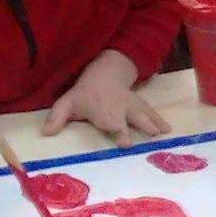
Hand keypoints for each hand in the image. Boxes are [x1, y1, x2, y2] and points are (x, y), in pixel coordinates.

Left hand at [43, 53, 166, 143]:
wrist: (104, 74)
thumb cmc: (85, 94)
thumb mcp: (67, 103)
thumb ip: (57, 118)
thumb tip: (46, 133)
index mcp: (103, 113)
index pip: (111, 122)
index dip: (118, 130)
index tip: (125, 142)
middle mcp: (120, 110)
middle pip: (132, 118)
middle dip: (140, 126)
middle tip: (151, 136)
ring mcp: (132, 107)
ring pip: (145, 114)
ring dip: (154, 123)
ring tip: (162, 133)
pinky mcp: (141, 105)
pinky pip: (151, 112)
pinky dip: (160, 120)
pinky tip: (168, 129)